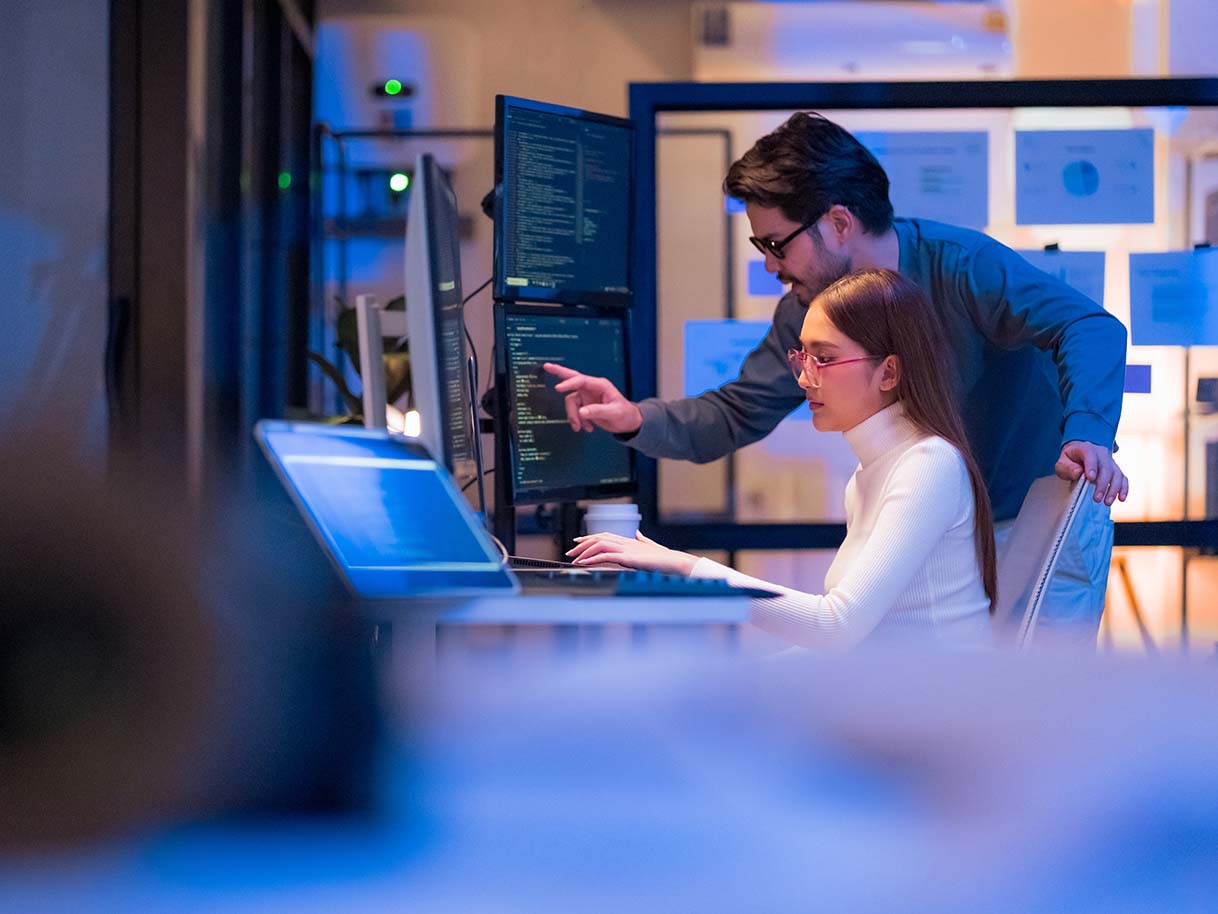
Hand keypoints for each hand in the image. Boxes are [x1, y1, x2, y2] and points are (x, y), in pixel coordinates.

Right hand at [542, 363, 643, 433]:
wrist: (628, 423)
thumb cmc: (625, 414)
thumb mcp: (614, 413)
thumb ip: (598, 411)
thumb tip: (582, 412)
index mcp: (600, 385)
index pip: (581, 380)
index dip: (569, 383)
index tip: (558, 388)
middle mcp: (592, 388)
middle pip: (573, 378)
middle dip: (559, 373)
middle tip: (546, 366)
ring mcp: (587, 397)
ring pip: (571, 403)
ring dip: (573, 416)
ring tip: (580, 427)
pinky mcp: (585, 406)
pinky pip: (575, 412)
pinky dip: (578, 421)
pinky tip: (587, 428)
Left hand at [566, 531, 697, 575]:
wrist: (675, 562)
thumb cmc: (665, 558)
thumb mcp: (652, 548)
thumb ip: (643, 541)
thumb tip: (638, 534)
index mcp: (630, 541)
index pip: (605, 535)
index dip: (591, 537)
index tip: (579, 542)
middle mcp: (626, 542)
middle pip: (599, 538)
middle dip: (583, 544)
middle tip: (570, 552)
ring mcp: (627, 549)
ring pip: (600, 544)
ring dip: (585, 552)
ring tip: (574, 559)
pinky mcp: (628, 558)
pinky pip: (606, 556)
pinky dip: (593, 559)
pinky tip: (584, 563)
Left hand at [1055, 441, 1128, 505]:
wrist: (1079, 454)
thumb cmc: (1069, 460)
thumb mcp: (1062, 462)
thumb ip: (1067, 467)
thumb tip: (1078, 473)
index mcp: (1086, 449)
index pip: (1090, 455)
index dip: (1091, 467)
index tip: (1090, 479)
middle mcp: (1101, 454)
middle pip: (1106, 468)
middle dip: (1102, 484)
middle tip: (1097, 498)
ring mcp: (1110, 462)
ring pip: (1116, 474)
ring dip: (1113, 489)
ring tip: (1107, 502)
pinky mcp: (1116, 470)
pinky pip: (1123, 478)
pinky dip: (1123, 488)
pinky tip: (1121, 498)